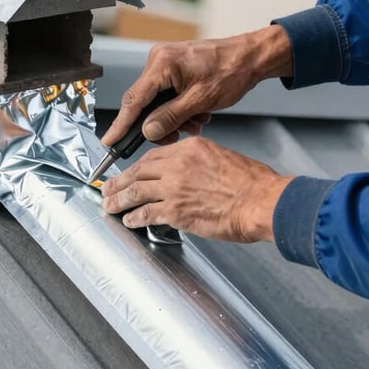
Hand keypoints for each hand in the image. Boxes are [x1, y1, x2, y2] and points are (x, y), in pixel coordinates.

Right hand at [101, 26, 292, 146]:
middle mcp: (158, 60)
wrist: (251, 57)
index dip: (121, 124)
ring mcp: (166, 62)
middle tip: (175, 137)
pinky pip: (168, 94)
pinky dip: (179, 107)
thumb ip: (171, 117)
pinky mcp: (174, 67)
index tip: (110, 142)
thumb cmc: (231, 72)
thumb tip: (147, 131)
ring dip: (174, 117)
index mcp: (161, 64)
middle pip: (145, 102)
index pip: (134, 100)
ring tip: (196, 123)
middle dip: (160, 123)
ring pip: (158, 101)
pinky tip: (197, 114)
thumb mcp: (200, 100)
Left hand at [101, 137, 293, 242]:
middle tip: (108, 188)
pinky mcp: (175, 211)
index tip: (130, 172)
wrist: (260, 201)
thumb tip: (189, 174)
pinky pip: (146, 213)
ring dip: (119, 199)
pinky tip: (129, 220)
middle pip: (138, 171)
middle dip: (119, 181)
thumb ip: (200, 162)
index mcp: (190, 148)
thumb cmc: (252, 183)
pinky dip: (134, 217)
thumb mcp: (222, 156)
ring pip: (135, 191)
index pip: (153, 156)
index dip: (137, 166)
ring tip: (109, 205)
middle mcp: (177, 165)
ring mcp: (174, 188)